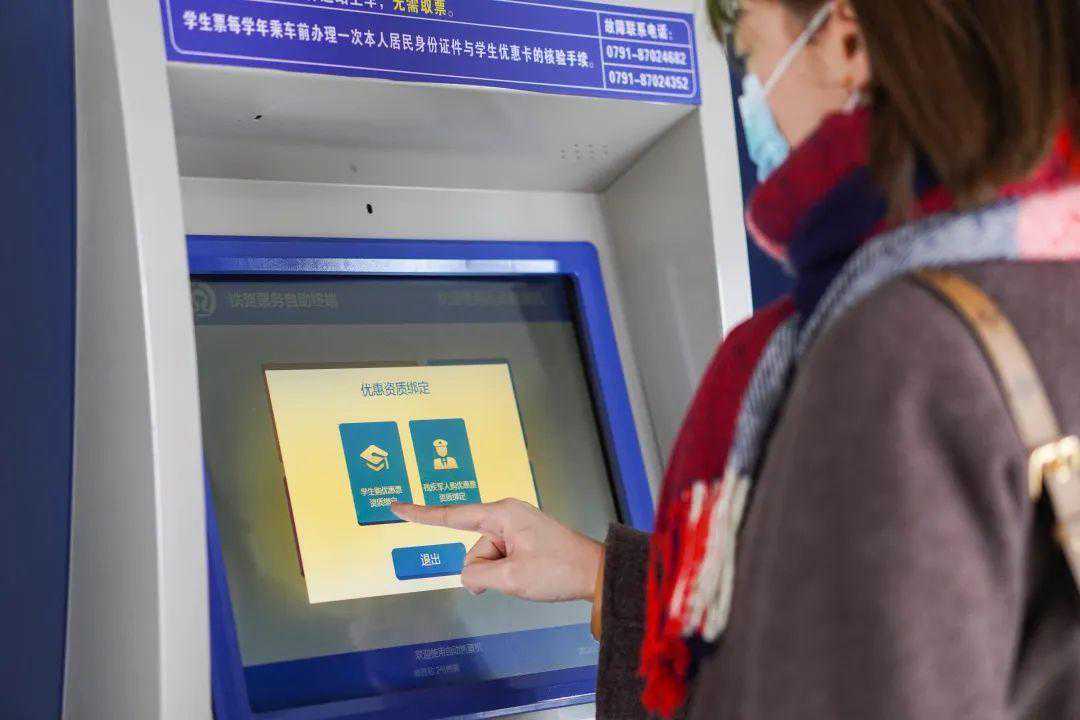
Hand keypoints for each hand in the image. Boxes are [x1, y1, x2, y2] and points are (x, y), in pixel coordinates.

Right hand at [390, 499, 602, 602]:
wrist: (595, 573)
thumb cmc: (558, 569)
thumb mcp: (511, 577)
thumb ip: (478, 575)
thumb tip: (469, 576)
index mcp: (502, 514)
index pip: (451, 515)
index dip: (420, 514)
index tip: (395, 506)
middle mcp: (506, 514)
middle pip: (474, 549)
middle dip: (485, 570)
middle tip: (516, 578)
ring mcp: (516, 526)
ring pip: (487, 558)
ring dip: (500, 574)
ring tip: (530, 576)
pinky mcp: (523, 539)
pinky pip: (500, 559)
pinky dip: (507, 572)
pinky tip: (529, 576)